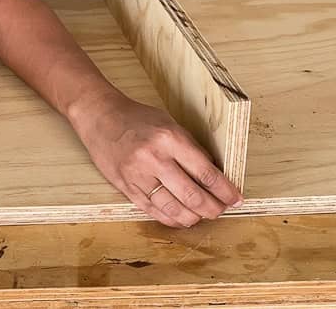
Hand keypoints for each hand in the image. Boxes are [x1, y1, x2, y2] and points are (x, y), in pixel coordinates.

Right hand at [69, 89, 242, 227]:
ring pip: (173, 209)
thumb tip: (213, 176)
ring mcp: (138, 175)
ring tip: (202, 215)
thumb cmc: (137, 118)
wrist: (99, 117)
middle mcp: (154, 158)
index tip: (236, 198)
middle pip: (193, 196)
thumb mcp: (170, 124)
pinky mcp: (125, 187)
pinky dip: (171, 219)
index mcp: (170, 139)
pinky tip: (182, 219)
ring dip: (193, 217)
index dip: (225, 191)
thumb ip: (190, 149)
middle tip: (221, 210)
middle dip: (213, 208)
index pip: (206, 173)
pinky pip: (153, 211)